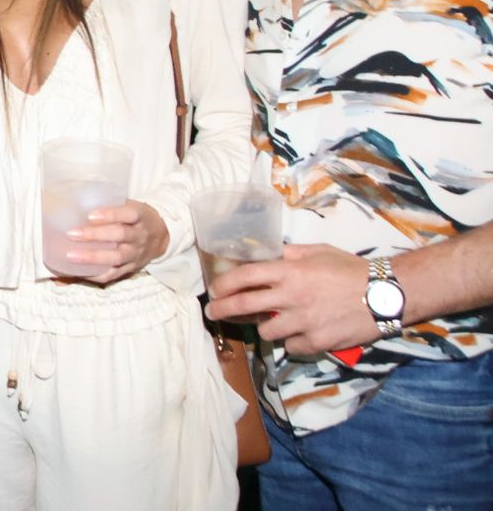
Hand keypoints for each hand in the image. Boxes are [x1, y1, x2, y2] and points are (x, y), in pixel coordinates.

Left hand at [66, 201, 170, 282]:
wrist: (162, 236)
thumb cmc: (137, 217)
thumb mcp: (130, 205)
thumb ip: (110, 203)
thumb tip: (78, 200)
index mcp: (140, 217)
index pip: (128, 214)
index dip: (110, 214)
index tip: (90, 215)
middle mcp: (139, 236)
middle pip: (119, 235)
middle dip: (94, 235)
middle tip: (72, 234)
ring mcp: (135, 254)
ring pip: (116, 258)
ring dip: (92, 258)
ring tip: (71, 255)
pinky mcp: (131, 268)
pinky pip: (114, 275)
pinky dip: (96, 275)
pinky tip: (79, 271)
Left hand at [205, 243, 377, 354]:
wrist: (386, 295)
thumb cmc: (351, 269)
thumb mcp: (318, 252)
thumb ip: (290, 255)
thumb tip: (268, 254)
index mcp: (290, 272)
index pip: (245, 277)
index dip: (224, 284)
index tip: (213, 290)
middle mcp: (292, 297)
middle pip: (244, 306)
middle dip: (222, 311)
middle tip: (213, 314)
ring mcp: (303, 322)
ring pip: (266, 332)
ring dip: (266, 328)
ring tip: (274, 322)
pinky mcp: (317, 342)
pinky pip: (291, 346)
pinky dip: (292, 342)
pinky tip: (302, 333)